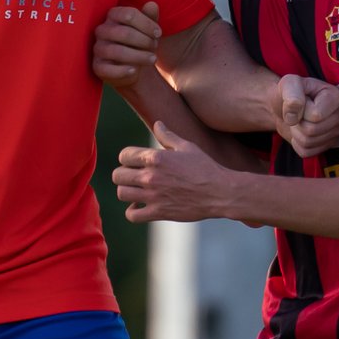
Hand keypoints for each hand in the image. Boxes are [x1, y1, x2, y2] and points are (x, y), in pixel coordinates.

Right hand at [93, 1, 163, 87]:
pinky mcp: (97, 66)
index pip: (128, 14)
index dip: (146, 24)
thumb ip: (150, 16)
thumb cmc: (140, 43)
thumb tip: (152, 4)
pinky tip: (134, 70)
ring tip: (153, 59)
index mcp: (112, 16)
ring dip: (139, 56)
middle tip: (155, 47)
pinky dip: (123, 71)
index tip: (159, 33)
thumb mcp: (148, 30)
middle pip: (124, 33)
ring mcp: (97, 49)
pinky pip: (108, 69)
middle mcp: (102, 30)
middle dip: (144, 40)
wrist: (134, 68)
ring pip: (117, 51)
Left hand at [113, 122, 233, 222]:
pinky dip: (132, 211)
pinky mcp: (159, 212)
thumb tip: (157, 123)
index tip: (135, 162)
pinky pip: (132, 215)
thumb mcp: (187, 147)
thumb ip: (168, 136)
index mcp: (156, 157)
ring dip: (127, 191)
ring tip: (136, 191)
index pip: (124, 155)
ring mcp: (153, 196)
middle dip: (124, 174)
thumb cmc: (205, 167)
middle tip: (134, 177)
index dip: (127, 158)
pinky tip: (140, 206)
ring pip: (122, 193)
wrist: (220, 192)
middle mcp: (151, 176)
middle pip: (118, 175)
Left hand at [275, 74, 338, 156]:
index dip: (301, 110)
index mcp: (337, 96)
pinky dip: (296, 143)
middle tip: (297, 113)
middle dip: (297, 122)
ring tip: (298, 121)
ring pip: (308, 142)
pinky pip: (306, 152)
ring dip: (296, 132)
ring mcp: (336, 132)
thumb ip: (291, 93)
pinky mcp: (328, 146)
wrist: (284, 107)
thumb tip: (294, 116)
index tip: (299, 102)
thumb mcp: (288, 84)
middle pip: (312, 130)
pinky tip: (300, 131)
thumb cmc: (289, 92)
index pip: (316, 115)